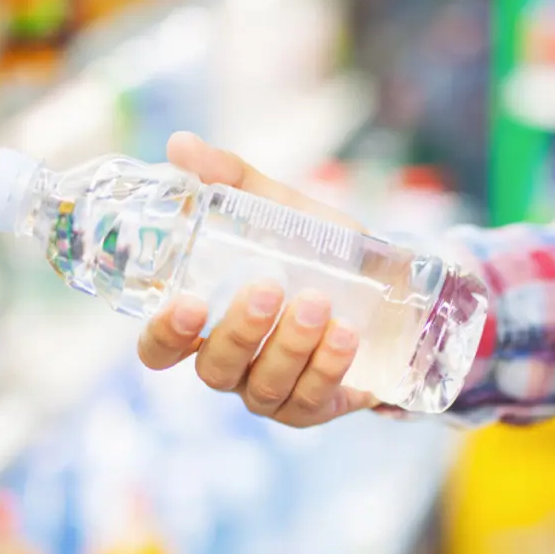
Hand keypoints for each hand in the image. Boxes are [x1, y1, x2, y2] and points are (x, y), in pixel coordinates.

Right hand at [137, 131, 377, 427]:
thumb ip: (232, 181)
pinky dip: (329, 366)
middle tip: (269, 289)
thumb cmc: (321, 253)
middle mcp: (233, 366)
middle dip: (239, 331)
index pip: (160, 348)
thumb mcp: (281, 211)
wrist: (394, 290)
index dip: (164, 334)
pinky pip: (313, 399)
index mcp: (207, 325)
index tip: (184, 304)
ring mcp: (272, 393)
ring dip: (291, 345)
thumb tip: (181, 146)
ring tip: (319, 303)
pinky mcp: (316, 407)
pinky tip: (346, 335)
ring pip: (266, 386)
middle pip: (215, 369)